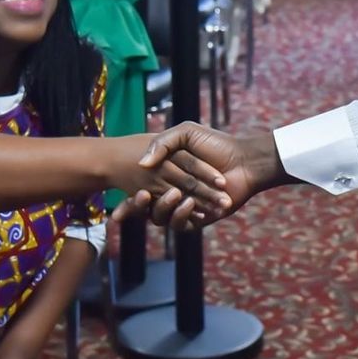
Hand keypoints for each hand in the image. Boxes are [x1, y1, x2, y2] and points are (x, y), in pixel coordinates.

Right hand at [115, 124, 282, 230]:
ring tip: (174, 194)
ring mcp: (185, 207)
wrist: (244, 160)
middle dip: (136, 207)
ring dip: (165, 207)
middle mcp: (172, 193)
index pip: (139, 189)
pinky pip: (182, 224)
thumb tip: (142, 163)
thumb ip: (162, 143)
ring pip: (162, 217)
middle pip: (145, 207)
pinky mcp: (199, 218)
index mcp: (165, 175)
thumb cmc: (216, 144)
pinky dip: (183, 214)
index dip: (126, 198)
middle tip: (138, 195)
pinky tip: (190, 202)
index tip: (113, 200)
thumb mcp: (185, 133)